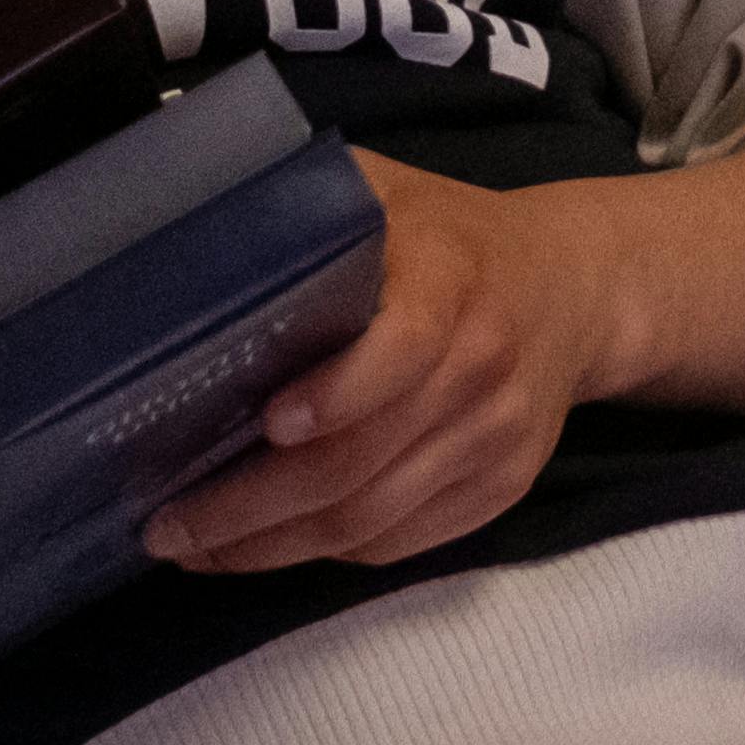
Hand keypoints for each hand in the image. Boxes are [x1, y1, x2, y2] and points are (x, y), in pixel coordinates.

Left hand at [148, 157, 608, 575]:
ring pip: (372, 519)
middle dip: (252, 506)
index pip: (405, 347)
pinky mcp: (502, 487)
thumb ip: (312, 203)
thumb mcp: (390, 191)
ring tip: (197, 548)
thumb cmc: (451, 237)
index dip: (337, 393)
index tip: (266, 422)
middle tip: (169, 524)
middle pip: (365, 461)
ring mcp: (497, 438)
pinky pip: (401, 543)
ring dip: (273, 547)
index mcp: (454, 280)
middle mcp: (485, 367)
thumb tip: (198, 231)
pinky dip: (327, 553)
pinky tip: (267, 546)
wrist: (575, 287)